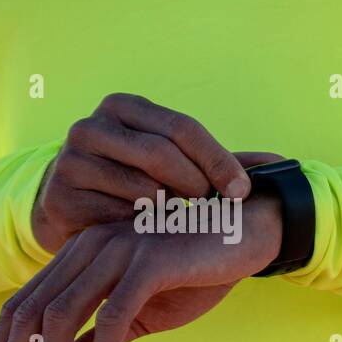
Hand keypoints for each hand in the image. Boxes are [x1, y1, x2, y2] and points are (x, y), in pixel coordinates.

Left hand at [0, 194, 283, 341]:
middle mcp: (89, 248)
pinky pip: (114, 314)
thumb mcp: (139, 315)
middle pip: (31, 314)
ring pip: (63, 316)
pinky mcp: (150, 260)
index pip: (23, 307)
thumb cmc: (192, 271)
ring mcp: (117, 250)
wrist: (248, 230)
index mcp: (79, 257)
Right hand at [31, 92, 253, 253]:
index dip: (218, 159)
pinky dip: (140, 230)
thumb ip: (215, 160)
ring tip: (178, 221)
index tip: (242, 191)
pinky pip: (117, 218)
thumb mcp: (167, 161)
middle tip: (211, 208)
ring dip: (170, 211)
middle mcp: (92, 126)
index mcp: (123, 107)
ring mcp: (71, 161)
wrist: (64, 207)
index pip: (182, 127)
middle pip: (161, 154)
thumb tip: (280, 164)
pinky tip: (148, 235)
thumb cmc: (129, 181)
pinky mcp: (61, 198)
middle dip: (196, 184)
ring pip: (141, 189)